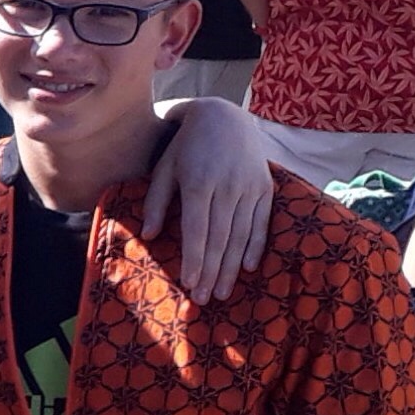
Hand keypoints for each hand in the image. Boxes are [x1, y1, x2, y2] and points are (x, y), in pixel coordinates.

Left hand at [149, 100, 274, 301]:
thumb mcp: (164, 168)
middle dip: (212, 272)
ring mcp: (249, 186)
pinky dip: (256, 246)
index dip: (194, 260)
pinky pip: (262, 222)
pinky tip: (248, 268)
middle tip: (205, 298)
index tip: (190, 284)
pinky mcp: (265, 186)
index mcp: (198, 182)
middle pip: (219, 238)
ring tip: (224, 292)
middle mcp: (227, 186)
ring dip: (232, 267)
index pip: (197, 230)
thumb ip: (156, 202)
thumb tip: (149, 235)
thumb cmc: (185, 146)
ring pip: (241, 235)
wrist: (224, 115)